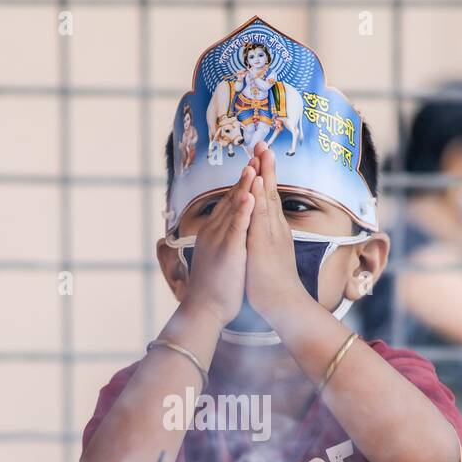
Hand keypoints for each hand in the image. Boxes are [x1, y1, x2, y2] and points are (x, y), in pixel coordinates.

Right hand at [181, 165, 254, 327]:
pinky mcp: (227, 251)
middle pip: (232, 197)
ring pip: (234, 208)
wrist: (204, 310)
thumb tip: (224, 234)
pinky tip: (250, 196)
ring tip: (254, 165)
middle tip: (257, 152)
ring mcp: (220, 239)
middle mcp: (215, 230)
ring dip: (244, 185)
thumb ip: (221, 241)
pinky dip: (243, 210)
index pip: (230, 201)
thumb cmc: (214, 288)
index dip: (243, 182)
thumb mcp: (217, 257)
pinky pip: (236, 227)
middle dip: (246, 175)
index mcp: (215, 231)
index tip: (254, 164)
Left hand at [244, 142, 308, 316]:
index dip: (265, 177)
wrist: (284, 304)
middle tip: (262, 142)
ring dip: (264, 174)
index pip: (268, 198)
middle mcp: (275, 228)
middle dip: (266, 166)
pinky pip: (262, 215)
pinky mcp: (265, 243)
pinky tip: (259, 181)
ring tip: (262, 151)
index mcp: (273, 230)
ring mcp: (272, 234)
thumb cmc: (274, 285)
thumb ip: (265, 242)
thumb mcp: (268, 256)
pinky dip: (261, 196)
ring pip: (268, 198)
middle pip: (270, 191)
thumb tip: (261, 236)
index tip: (260, 157)